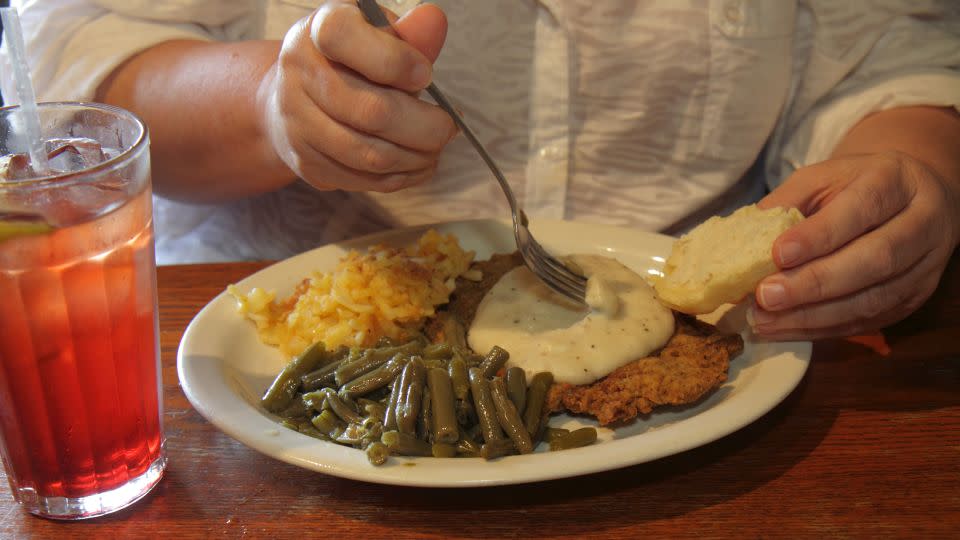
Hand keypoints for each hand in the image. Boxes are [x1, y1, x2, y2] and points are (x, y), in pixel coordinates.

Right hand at [257, 1, 456, 191]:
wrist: (298, 96)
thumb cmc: (351, 60)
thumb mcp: (378, 35)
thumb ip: (409, 35)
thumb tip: (434, 21)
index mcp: (317, 32)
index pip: (344, 39)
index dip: (394, 61)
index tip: (426, 75)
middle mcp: (298, 75)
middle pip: (370, 111)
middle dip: (423, 126)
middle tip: (448, 127)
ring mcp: (297, 123)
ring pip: (370, 155)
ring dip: (416, 157)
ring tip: (436, 147)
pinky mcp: (307, 164)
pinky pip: (364, 181)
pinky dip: (402, 177)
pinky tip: (418, 164)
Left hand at [750, 151, 959, 339]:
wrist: (909, 197)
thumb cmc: (854, 186)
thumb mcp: (821, 178)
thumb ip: (788, 202)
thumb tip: (744, 237)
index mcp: (896, 180)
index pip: (863, 208)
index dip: (821, 235)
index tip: (777, 254)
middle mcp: (923, 223)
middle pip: (876, 259)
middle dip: (816, 283)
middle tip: (766, 296)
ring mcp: (924, 266)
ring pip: (874, 299)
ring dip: (814, 315)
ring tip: (765, 319)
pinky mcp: (913, 299)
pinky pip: (868, 321)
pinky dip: (822, 329)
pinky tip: (784, 329)